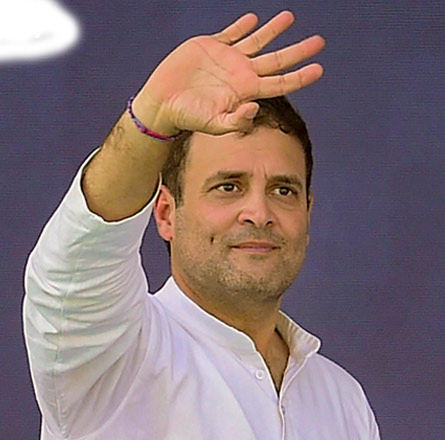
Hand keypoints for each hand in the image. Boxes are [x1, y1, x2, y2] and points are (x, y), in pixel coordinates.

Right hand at [138, 11, 324, 134]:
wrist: (163, 103)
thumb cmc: (188, 117)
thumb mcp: (213, 124)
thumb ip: (236, 121)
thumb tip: (256, 108)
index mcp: (246, 91)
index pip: (280, 82)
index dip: (300, 77)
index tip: (319, 68)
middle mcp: (241, 74)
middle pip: (277, 60)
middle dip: (299, 51)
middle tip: (319, 41)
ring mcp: (227, 58)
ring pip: (258, 41)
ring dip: (274, 30)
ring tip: (289, 17)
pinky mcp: (210, 46)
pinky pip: (231, 32)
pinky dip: (243, 26)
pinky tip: (253, 19)